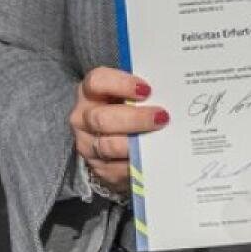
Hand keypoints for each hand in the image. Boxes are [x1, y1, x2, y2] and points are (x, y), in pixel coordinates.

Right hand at [69, 66, 168, 197]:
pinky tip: (154, 157)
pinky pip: (117, 169)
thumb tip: (168, 93)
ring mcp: (87, 144)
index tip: (147, 90)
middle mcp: (82, 117)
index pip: (96, 82)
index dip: (121, 84)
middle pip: (102, 118)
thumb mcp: (129, 95)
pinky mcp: (98, 168)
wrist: (118, 138)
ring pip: (109, 146)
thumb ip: (142, 92)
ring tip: (161, 138)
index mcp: (90, 91)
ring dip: (137, 143)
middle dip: (135, 119)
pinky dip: (137, 164)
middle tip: (162, 117)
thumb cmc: (128, 108)